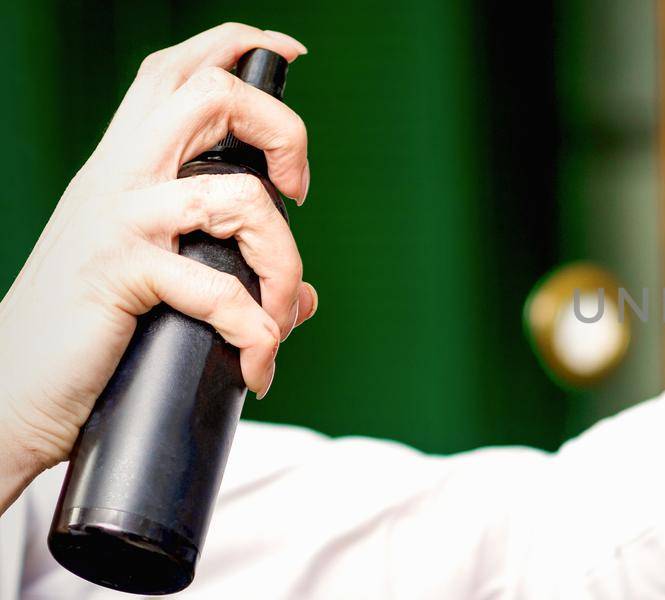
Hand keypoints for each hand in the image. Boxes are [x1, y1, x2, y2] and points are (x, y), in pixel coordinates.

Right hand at [0, 23, 314, 481]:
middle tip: (297, 192)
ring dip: (284, 262)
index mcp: (124, 166)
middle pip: (212, 95)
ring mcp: (119, 222)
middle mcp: (119, 178)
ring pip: (239, 197)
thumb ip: (229, 277)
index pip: (176, 74)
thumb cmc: (84, 339)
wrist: (10, 394)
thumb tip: (301, 298)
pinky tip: (255, 359)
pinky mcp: (118, 273)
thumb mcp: (155, 288)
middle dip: (284, 131)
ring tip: (276, 316)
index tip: (291, 54)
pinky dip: (254, 328)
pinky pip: (217, 286)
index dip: (238, 46)